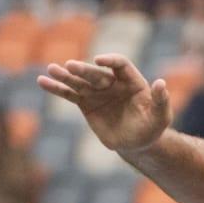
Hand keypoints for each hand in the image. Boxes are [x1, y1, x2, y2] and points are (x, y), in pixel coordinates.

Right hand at [37, 54, 170, 154]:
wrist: (136, 141)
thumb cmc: (152, 127)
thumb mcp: (161, 116)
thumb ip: (161, 100)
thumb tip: (161, 83)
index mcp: (131, 80)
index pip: (120, 65)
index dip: (110, 61)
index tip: (99, 61)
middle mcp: (112, 82)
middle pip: (96, 73)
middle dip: (83, 70)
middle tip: (69, 67)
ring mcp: (97, 92)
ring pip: (79, 81)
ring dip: (65, 76)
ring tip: (50, 70)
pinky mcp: (85, 103)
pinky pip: (69, 94)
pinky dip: (56, 89)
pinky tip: (42, 81)